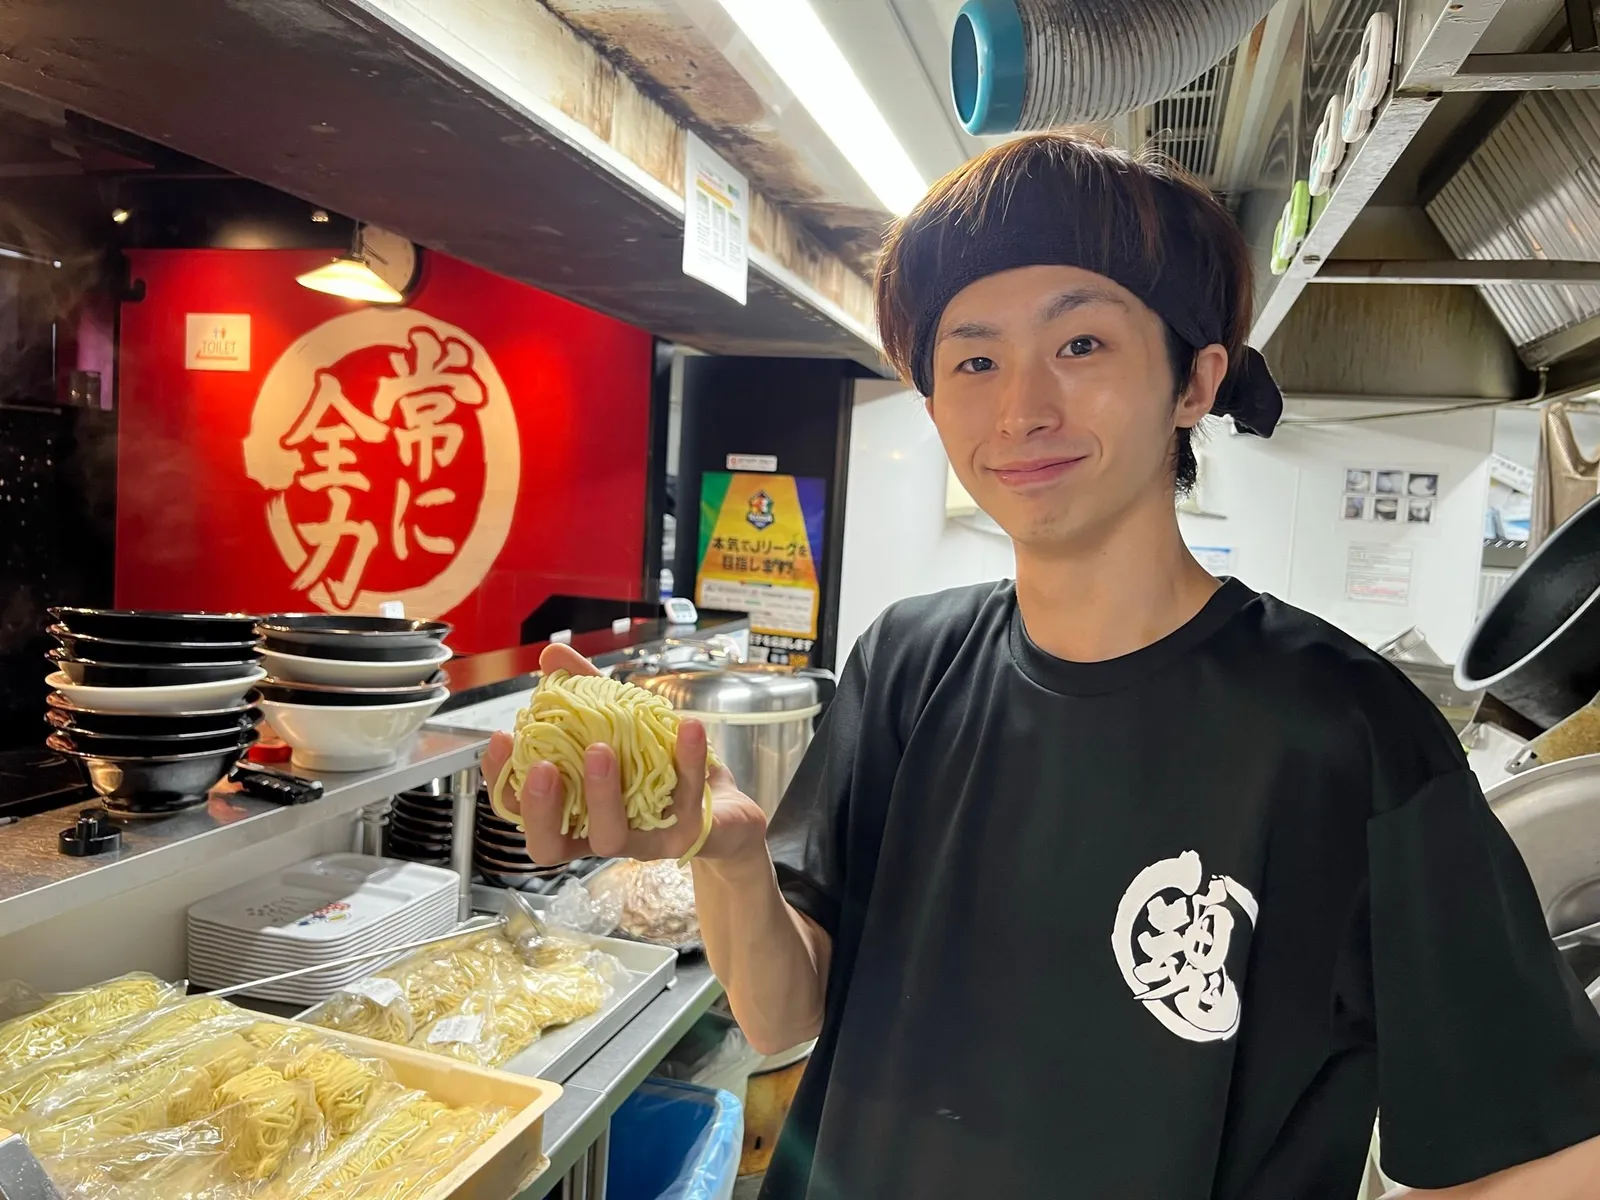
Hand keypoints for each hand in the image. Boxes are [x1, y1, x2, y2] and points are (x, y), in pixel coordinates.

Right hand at [480, 643, 769, 865]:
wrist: (727, 808)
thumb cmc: (659, 769)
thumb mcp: (621, 725)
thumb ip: (584, 691)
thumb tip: (550, 655)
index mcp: (574, 812)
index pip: (523, 811)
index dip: (504, 782)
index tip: (499, 739)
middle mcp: (599, 834)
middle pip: (552, 844)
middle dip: (541, 809)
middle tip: (541, 766)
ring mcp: (642, 841)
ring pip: (612, 837)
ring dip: (602, 793)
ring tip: (600, 748)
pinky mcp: (687, 835)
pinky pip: (685, 799)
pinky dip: (688, 760)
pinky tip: (687, 726)